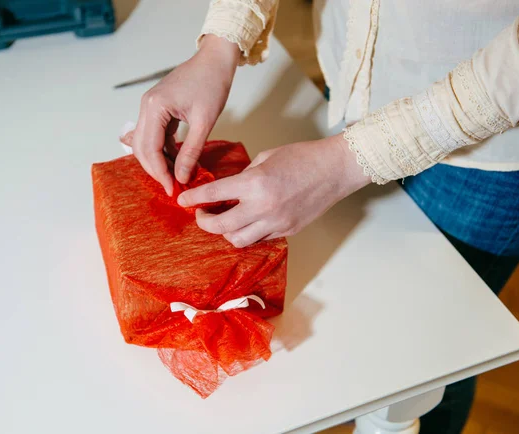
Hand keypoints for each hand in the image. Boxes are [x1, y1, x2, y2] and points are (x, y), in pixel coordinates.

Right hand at [131, 35, 239, 195]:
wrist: (215, 60)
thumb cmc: (212, 83)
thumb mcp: (204, 121)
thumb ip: (191, 151)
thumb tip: (182, 177)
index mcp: (154, 107)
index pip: (150, 149)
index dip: (160, 173)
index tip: (173, 190)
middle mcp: (146, 106)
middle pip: (142, 148)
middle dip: (157, 170)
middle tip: (175, 187)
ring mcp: (150, 107)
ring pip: (147, 143)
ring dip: (161, 162)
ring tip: (180, 176)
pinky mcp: (158, 109)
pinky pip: (156, 136)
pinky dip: (165, 150)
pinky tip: (180, 161)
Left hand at [177, 135, 370, 246]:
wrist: (334, 170)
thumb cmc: (302, 157)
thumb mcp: (266, 157)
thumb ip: (244, 176)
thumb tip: (228, 189)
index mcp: (255, 183)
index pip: (213, 195)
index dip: (193, 199)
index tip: (183, 201)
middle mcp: (263, 207)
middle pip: (220, 226)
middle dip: (204, 222)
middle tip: (201, 215)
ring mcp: (276, 223)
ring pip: (238, 240)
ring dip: (226, 231)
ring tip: (225, 219)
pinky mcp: (287, 231)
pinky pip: (259, 239)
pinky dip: (248, 232)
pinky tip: (248, 221)